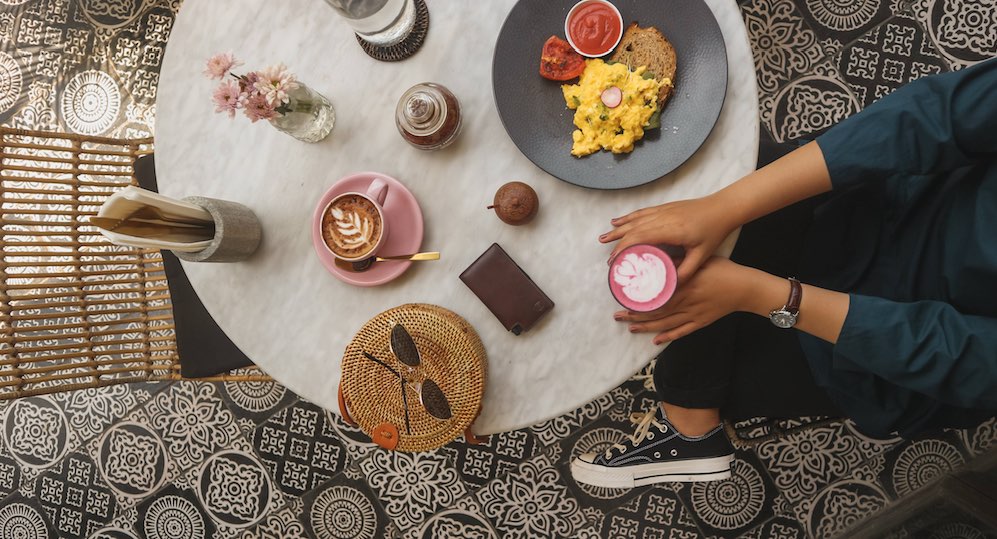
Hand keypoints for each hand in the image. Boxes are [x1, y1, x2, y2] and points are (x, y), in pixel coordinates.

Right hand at [600, 194, 737, 281]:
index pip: (640, 238)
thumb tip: (671, 287)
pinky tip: (619, 221)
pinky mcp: (665, 207)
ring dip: (618, 229)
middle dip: (617, 243)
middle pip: (633, 230)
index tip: (615, 261)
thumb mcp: (701, 255)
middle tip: (608, 258)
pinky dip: (628, 218)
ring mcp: (663, 211)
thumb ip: (686, 271)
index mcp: (671, 230)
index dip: (624, 249)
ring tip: (603, 238)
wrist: (723, 208)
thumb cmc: (713, 230)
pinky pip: (641, 213)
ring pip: (634, 220)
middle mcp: (663, 218)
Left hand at [615, 257, 754, 343]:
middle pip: (655, 311)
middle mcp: (686, 302)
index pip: (656, 295)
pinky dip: (668, 337)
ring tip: (630, 327)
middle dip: (635, 314)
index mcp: (684, 285)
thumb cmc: (724, 270)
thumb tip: (657, 258)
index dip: (638, 299)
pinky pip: (682, 331)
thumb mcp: (700, 260)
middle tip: (618, 315)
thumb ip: (678, 261)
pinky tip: (656, 340)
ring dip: (646, 327)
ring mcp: (693, 314)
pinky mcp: (701, 322)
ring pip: (665, 324)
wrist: (745, 287)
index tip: (623, 298)